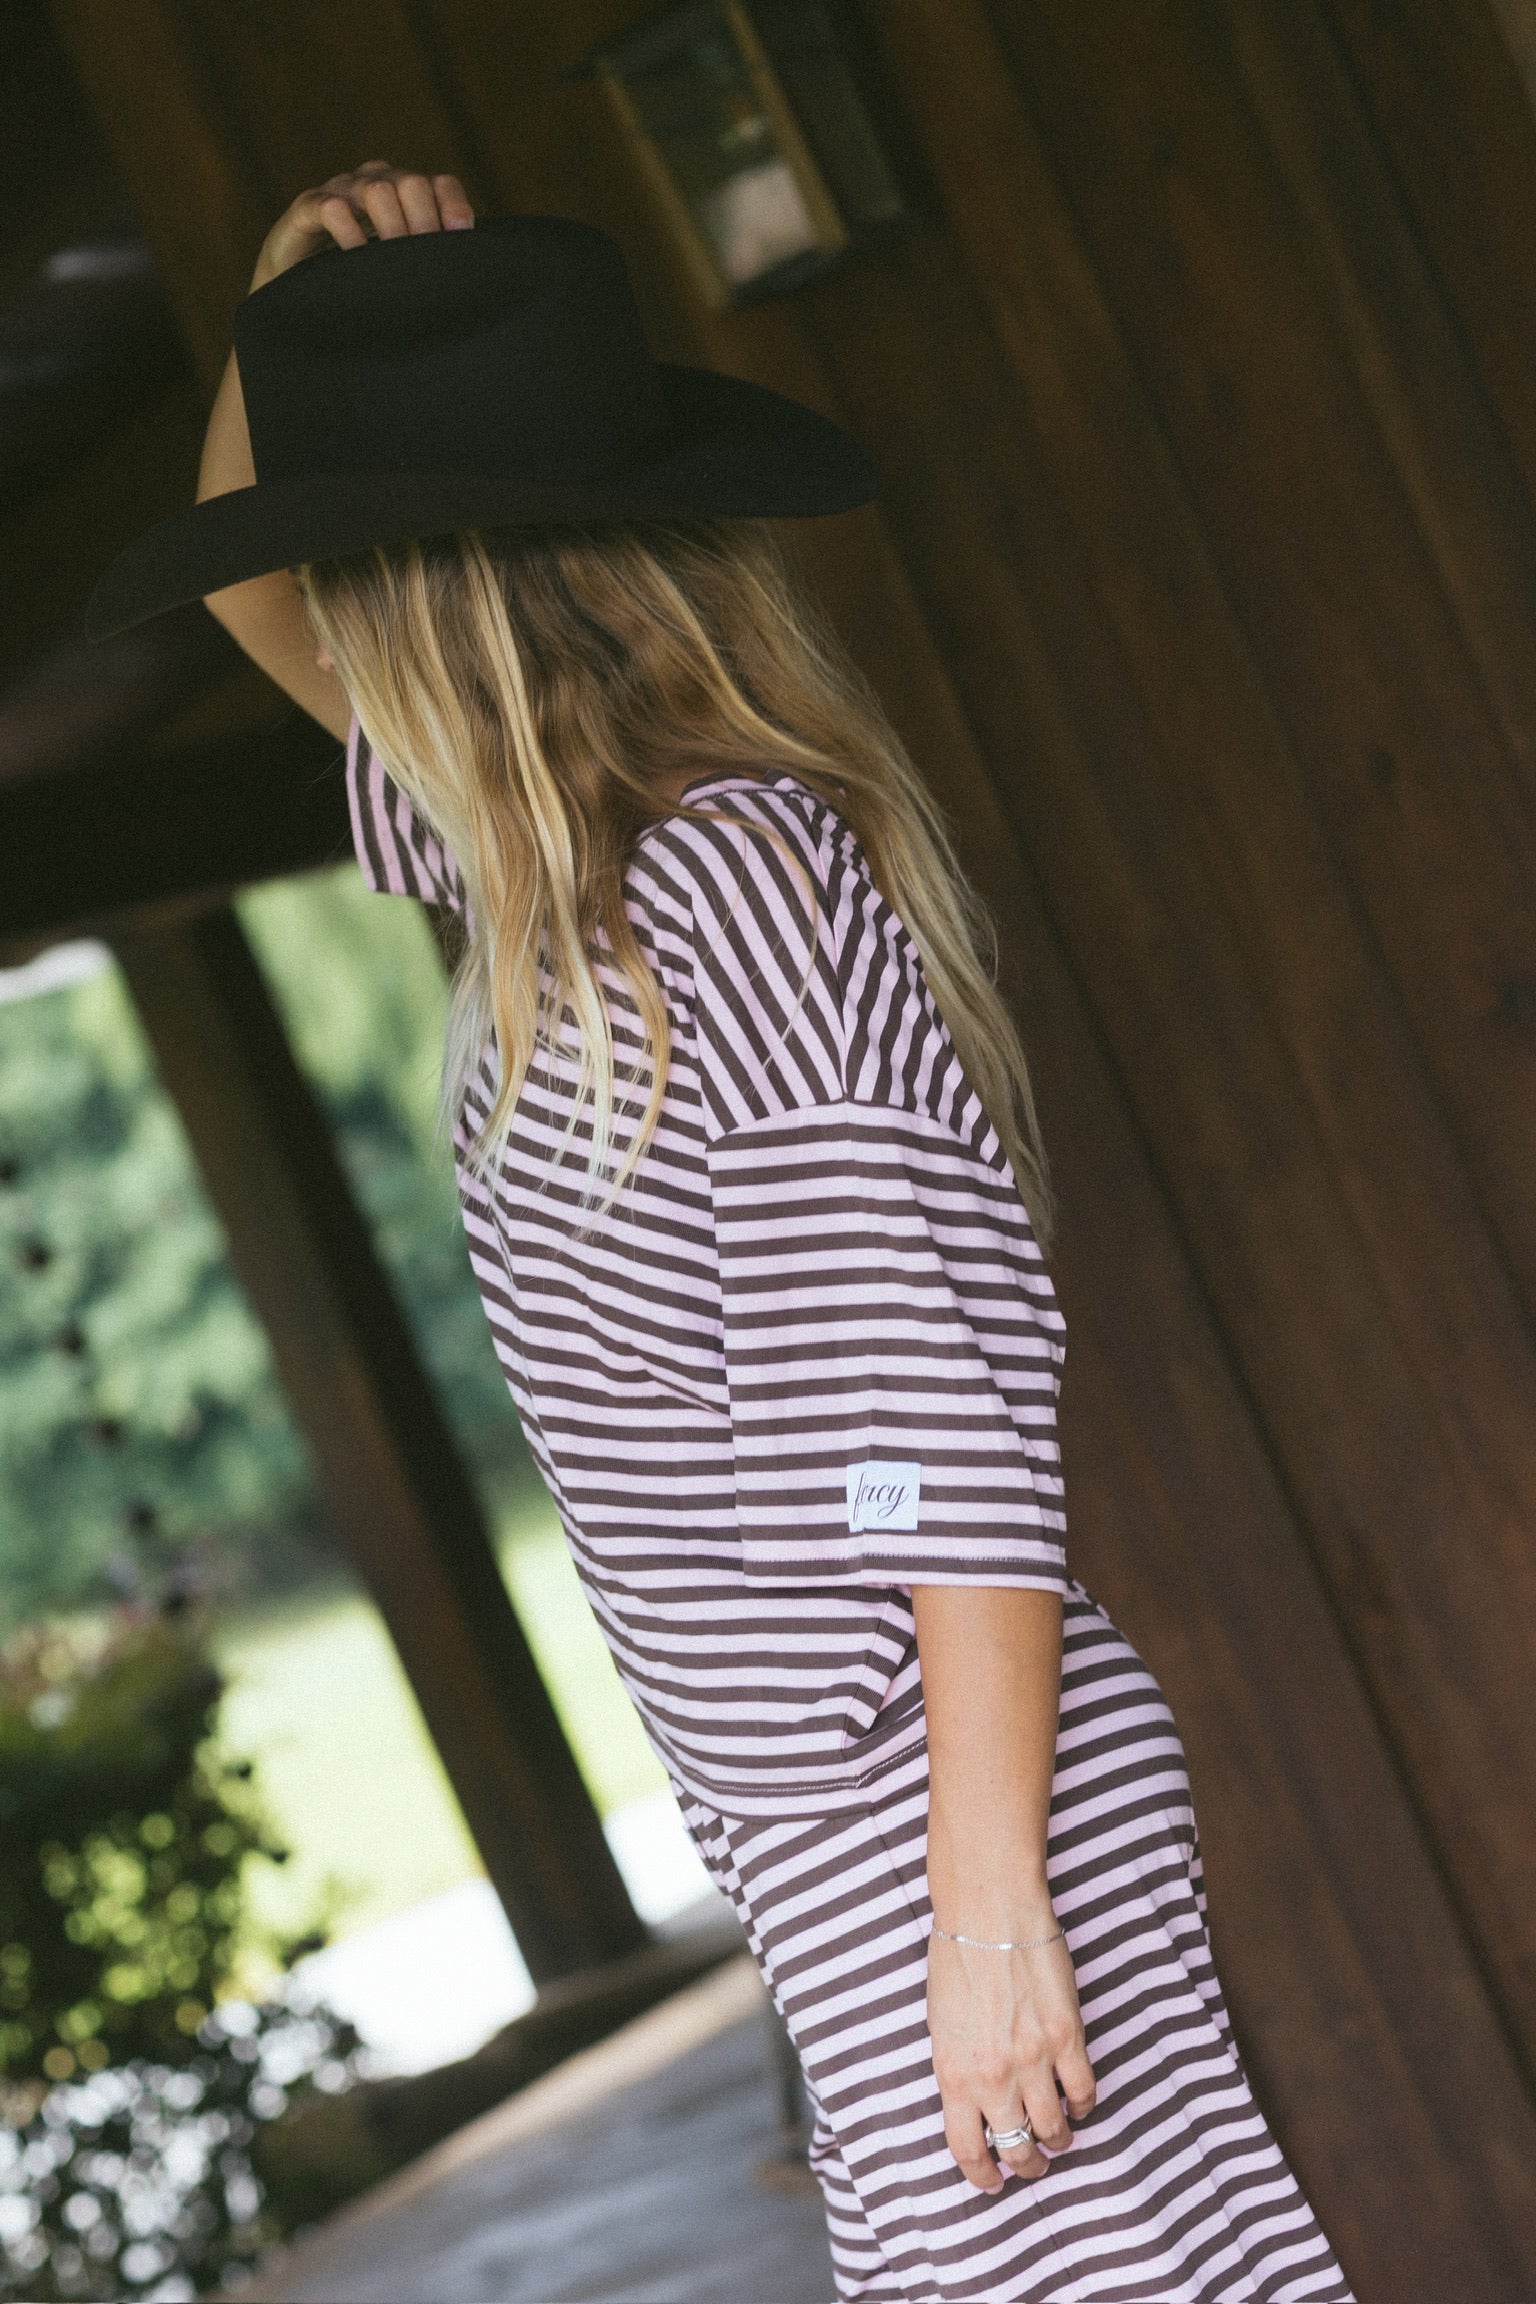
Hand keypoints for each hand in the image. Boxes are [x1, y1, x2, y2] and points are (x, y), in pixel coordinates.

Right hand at [250, 161, 473, 290]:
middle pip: (412, 182)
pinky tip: (357, 258)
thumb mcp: (401, 271)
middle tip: (424, 264)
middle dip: (425, 224)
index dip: (454, 208)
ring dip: (393, 226)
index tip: (461, 241)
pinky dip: (349, 231)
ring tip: (395, 263)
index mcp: (404, 195)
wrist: (299, 295)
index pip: (440, 184)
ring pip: (377, 188)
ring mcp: (341, 191)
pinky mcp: (306, 208)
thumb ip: (430, 262)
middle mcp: (376, 183)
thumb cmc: (358, 283)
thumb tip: (473, 278)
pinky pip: (331, 206)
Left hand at [927, 1924, 1095, 2190]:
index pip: (968, 2150)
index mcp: (954, 2075)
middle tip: (1032, 2165)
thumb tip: (976, 2104)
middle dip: (1026, 2165)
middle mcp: (994, 2077)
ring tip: (1058, 2136)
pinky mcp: (1067, 2038)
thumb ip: (958, 2070)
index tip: (992, 2183)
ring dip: (1058, 2139)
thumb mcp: (941, 2026)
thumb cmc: (956, 1959)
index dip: (983, 2176)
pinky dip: (1083, 2105)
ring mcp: (1034, 2060)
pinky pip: (1083, 2092)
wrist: (989, 1912)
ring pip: (1055, 2129)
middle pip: (1018, 2148)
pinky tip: (1078, 2102)